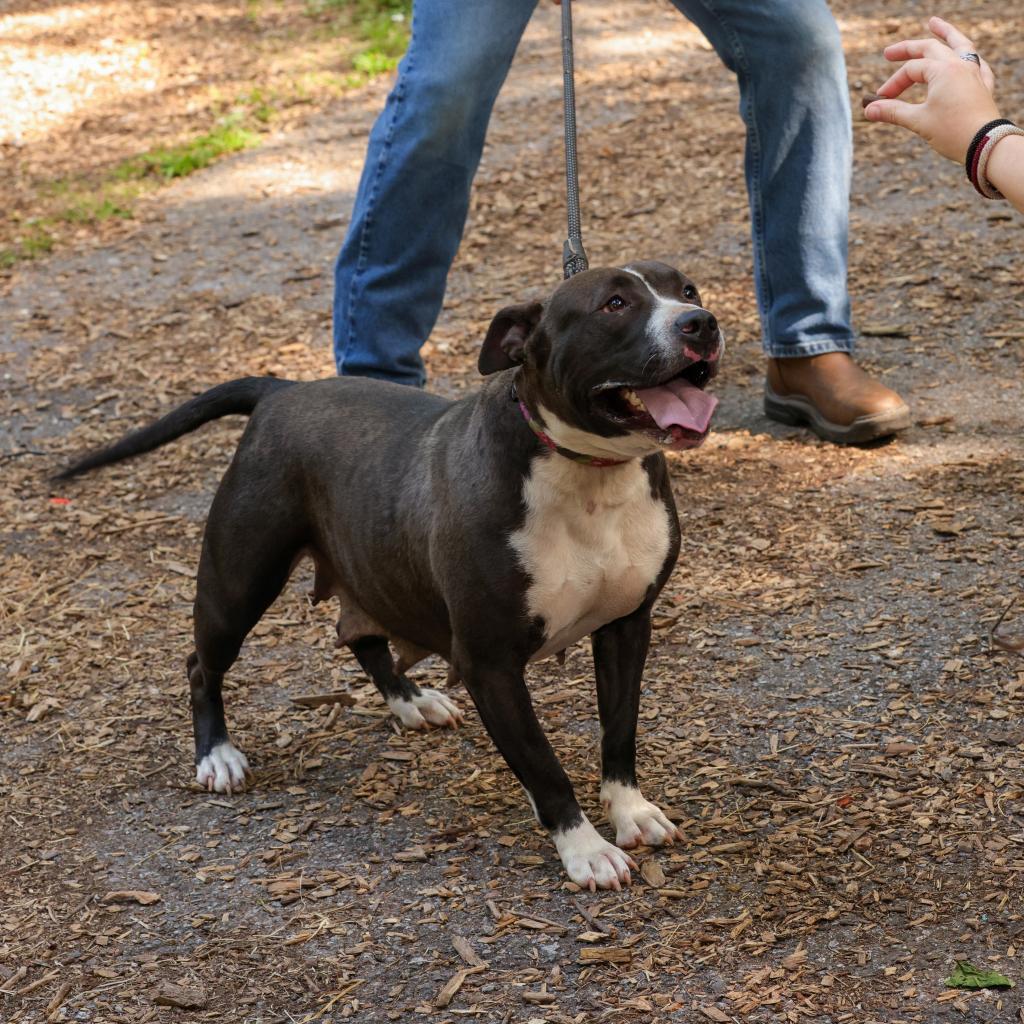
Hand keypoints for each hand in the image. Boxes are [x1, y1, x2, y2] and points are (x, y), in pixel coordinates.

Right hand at [864, 16, 1000, 162]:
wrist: (985, 144)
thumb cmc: (952, 132)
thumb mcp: (918, 121)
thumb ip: (892, 112)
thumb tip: (868, 110)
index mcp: (943, 70)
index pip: (911, 70)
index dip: (892, 84)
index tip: (880, 101)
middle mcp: (960, 65)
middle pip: (931, 48)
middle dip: (908, 49)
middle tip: (889, 53)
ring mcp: (974, 73)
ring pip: (960, 45)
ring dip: (946, 33)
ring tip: (934, 24)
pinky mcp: (983, 85)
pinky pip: (977, 63)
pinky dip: (968, 57)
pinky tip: (965, 57)